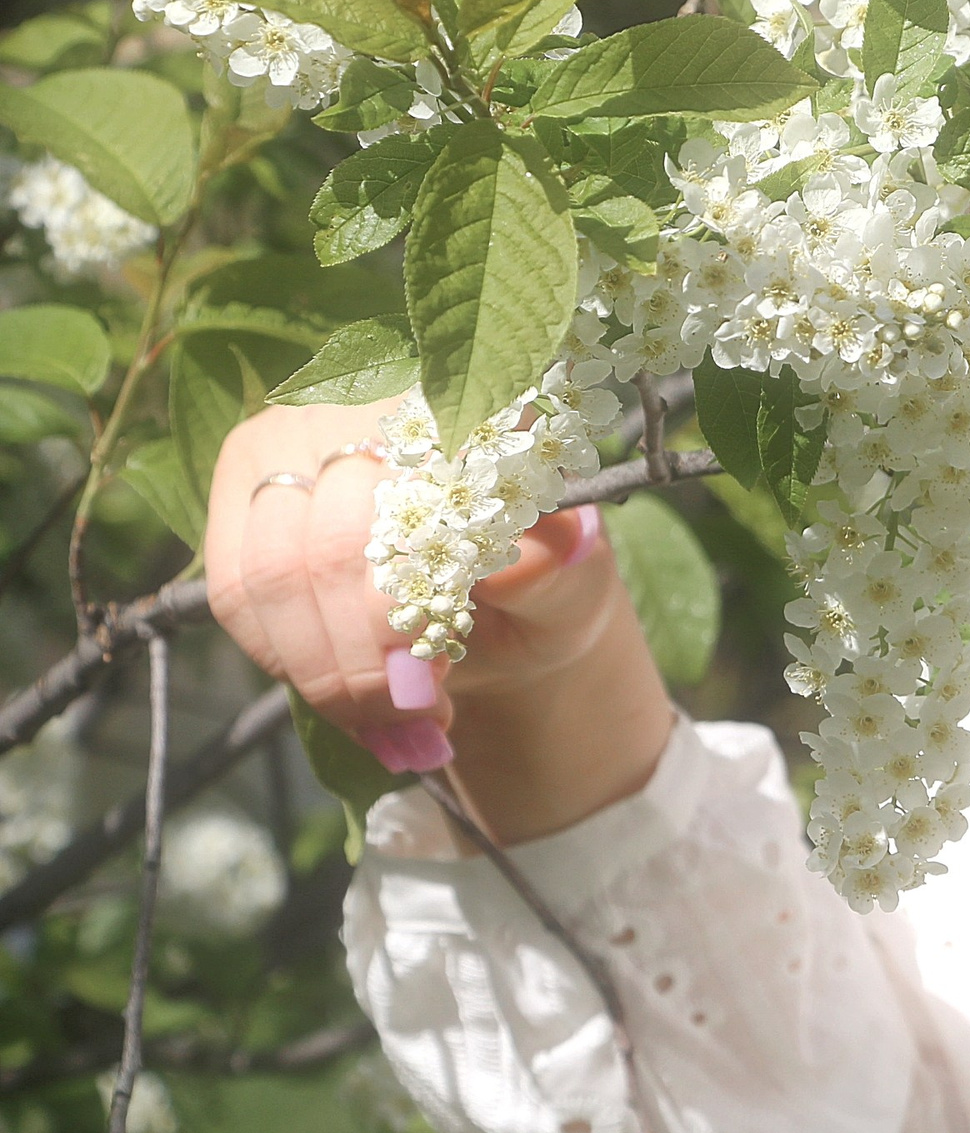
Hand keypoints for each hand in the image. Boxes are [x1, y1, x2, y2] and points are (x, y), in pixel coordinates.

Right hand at [204, 399, 672, 840]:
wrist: (498, 612)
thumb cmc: (538, 591)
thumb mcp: (569, 591)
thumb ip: (560, 572)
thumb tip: (558, 545)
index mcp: (462, 412)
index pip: (411, 505)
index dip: (407, 609)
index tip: (431, 690)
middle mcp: (365, 407)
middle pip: (331, 549)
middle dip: (365, 661)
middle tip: (411, 721)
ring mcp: (292, 441)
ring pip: (269, 576)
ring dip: (323, 673)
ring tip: (383, 725)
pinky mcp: (243, 490)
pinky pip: (236, 593)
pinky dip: (287, 661)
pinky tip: (341, 700)